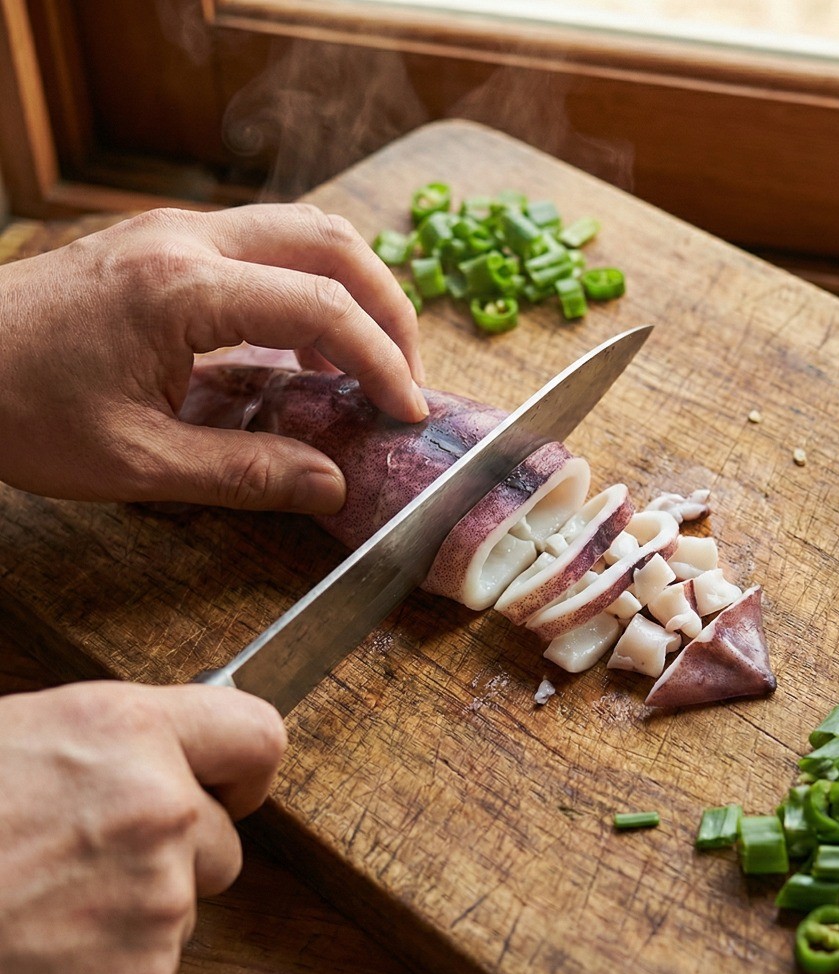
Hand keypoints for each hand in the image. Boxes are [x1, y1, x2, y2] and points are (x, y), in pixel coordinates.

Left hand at [0, 204, 426, 512]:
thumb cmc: (17, 406)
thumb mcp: (134, 462)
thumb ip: (243, 474)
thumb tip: (331, 486)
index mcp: (182, 289)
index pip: (321, 307)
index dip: (382, 361)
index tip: (408, 411)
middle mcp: (188, 240)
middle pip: (331, 241)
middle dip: (389, 308)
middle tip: (406, 377)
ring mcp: (177, 231)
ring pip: (305, 230)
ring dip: (354, 290)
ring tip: (367, 362)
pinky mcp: (168, 242)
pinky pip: (268, 244)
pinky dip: (311, 288)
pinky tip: (303, 346)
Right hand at [0, 681, 285, 973]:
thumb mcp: (36, 735)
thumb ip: (127, 743)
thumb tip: (182, 756)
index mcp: (131, 733)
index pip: (258, 736)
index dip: (245, 768)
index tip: (231, 786)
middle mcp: (161, 807)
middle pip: (226, 839)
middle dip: (179, 851)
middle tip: (92, 857)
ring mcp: (156, 896)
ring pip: (187, 904)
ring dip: (138, 907)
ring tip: (50, 899)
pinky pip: (153, 963)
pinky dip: (112, 963)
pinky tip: (47, 943)